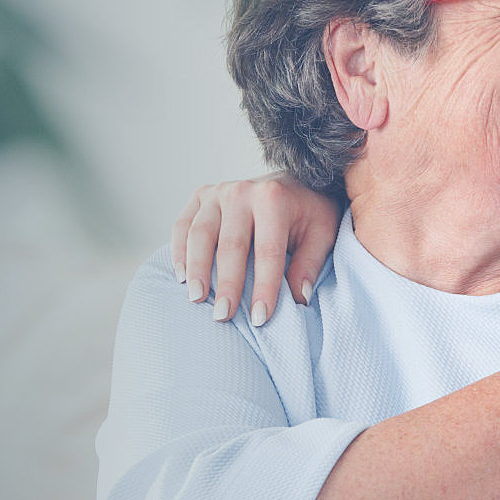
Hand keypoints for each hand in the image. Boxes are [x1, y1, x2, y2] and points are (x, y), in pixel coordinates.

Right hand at [171, 173, 341, 324]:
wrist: (294, 181)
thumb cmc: (308, 213)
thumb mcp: (321, 234)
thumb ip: (309, 264)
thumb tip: (299, 297)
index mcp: (274, 199)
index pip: (268, 251)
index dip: (264, 287)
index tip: (260, 318)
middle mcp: (243, 191)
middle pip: (231, 245)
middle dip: (227, 284)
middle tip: (223, 315)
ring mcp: (218, 192)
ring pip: (200, 234)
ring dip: (197, 269)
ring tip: (197, 299)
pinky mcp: (201, 195)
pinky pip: (182, 225)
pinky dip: (178, 251)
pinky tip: (182, 277)